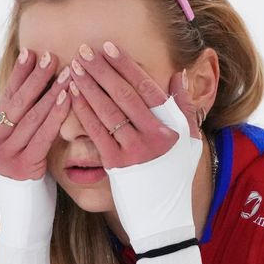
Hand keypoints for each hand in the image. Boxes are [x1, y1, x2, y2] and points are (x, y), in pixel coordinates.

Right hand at [0, 48, 68, 181]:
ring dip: (50, 92)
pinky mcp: (23, 168)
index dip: (19, 75)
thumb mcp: (24, 151)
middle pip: (17, 104)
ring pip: (31, 117)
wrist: (25, 218)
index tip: (31, 52)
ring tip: (65, 73)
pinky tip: (67, 98)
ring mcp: (7, 157)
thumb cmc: (31, 181)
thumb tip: (32, 94)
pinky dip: (55, 114)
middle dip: (34, 78)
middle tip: (49, 56)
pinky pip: (43, 135)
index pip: (7, 99)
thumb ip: (24, 128)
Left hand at [65, 40, 201, 165]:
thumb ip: (185, 109)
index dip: (126, 66)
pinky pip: (96, 132)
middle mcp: (153, 138)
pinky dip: (83, 111)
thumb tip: (178, 76)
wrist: (164, 215)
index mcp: (171, 128)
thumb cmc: (176, 175)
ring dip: (89, 86)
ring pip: (107, 111)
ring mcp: (133, 152)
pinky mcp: (115, 165)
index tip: (109, 48)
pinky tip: (72, 95)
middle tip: (85, 51)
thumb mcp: (191, 142)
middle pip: (124, 96)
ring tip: (75, 67)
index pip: (146, 89)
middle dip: (102, 70)